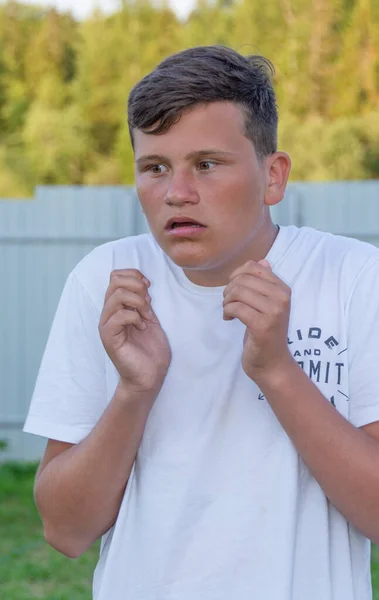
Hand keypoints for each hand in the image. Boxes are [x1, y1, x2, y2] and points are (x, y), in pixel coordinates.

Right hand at [99, 269, 170, 393]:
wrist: (150, 376)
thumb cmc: (150, 350)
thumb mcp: (150, 317)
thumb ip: (143, 301)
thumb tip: (142, 283)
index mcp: (117, 307)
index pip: (115, 276)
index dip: (133, 275)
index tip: (149, 287)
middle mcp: (108, 313)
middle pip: (114, 281)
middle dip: (137, 286)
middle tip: (149, 302)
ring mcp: (106, 325)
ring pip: (116, 296)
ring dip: (138, 302)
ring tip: (146, 316)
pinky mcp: (109, 337)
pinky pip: (119, 315)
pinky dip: (135, 316)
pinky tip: (142, 327)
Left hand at [223, 259, 292, 383]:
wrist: (272, 363)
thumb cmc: (266, 332)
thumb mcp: (266, 304)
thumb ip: (264, 282)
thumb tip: (262, 260)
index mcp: (283, 289)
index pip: (254, 267)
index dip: (237, 275)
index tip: (233, 290)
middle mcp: (282, 298)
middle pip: (243, 279)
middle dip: (229, 290)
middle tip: (228, 303)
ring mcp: (273, 312)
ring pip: (237, 292)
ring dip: (226, 301)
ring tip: (228, 311)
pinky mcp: (262, 325)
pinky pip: (235, 308)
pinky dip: (227, 312)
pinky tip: (229, 319)